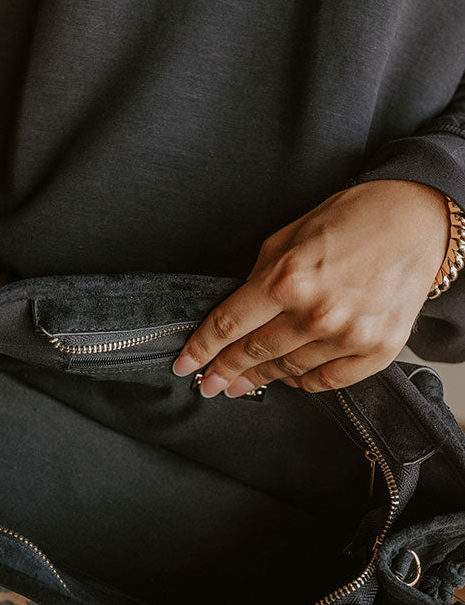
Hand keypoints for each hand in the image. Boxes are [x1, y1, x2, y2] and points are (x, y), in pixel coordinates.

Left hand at [172, 180, 449, 394]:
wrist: (419, 220)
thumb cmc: (353, 220)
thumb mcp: (291, 236)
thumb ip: (260, 277)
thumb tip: (238, 313)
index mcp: (288, 278)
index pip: (230, 324)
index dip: (202, 349)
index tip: (185, 366)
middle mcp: (317, 312)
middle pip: (255, 353)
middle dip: (225, 371)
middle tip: (209, 385)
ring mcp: (349, 336)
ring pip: (289, 370)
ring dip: (263, 377)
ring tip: (245, 381)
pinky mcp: (377, 351)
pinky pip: (327, 381)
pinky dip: (304, 382)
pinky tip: (291, 378)